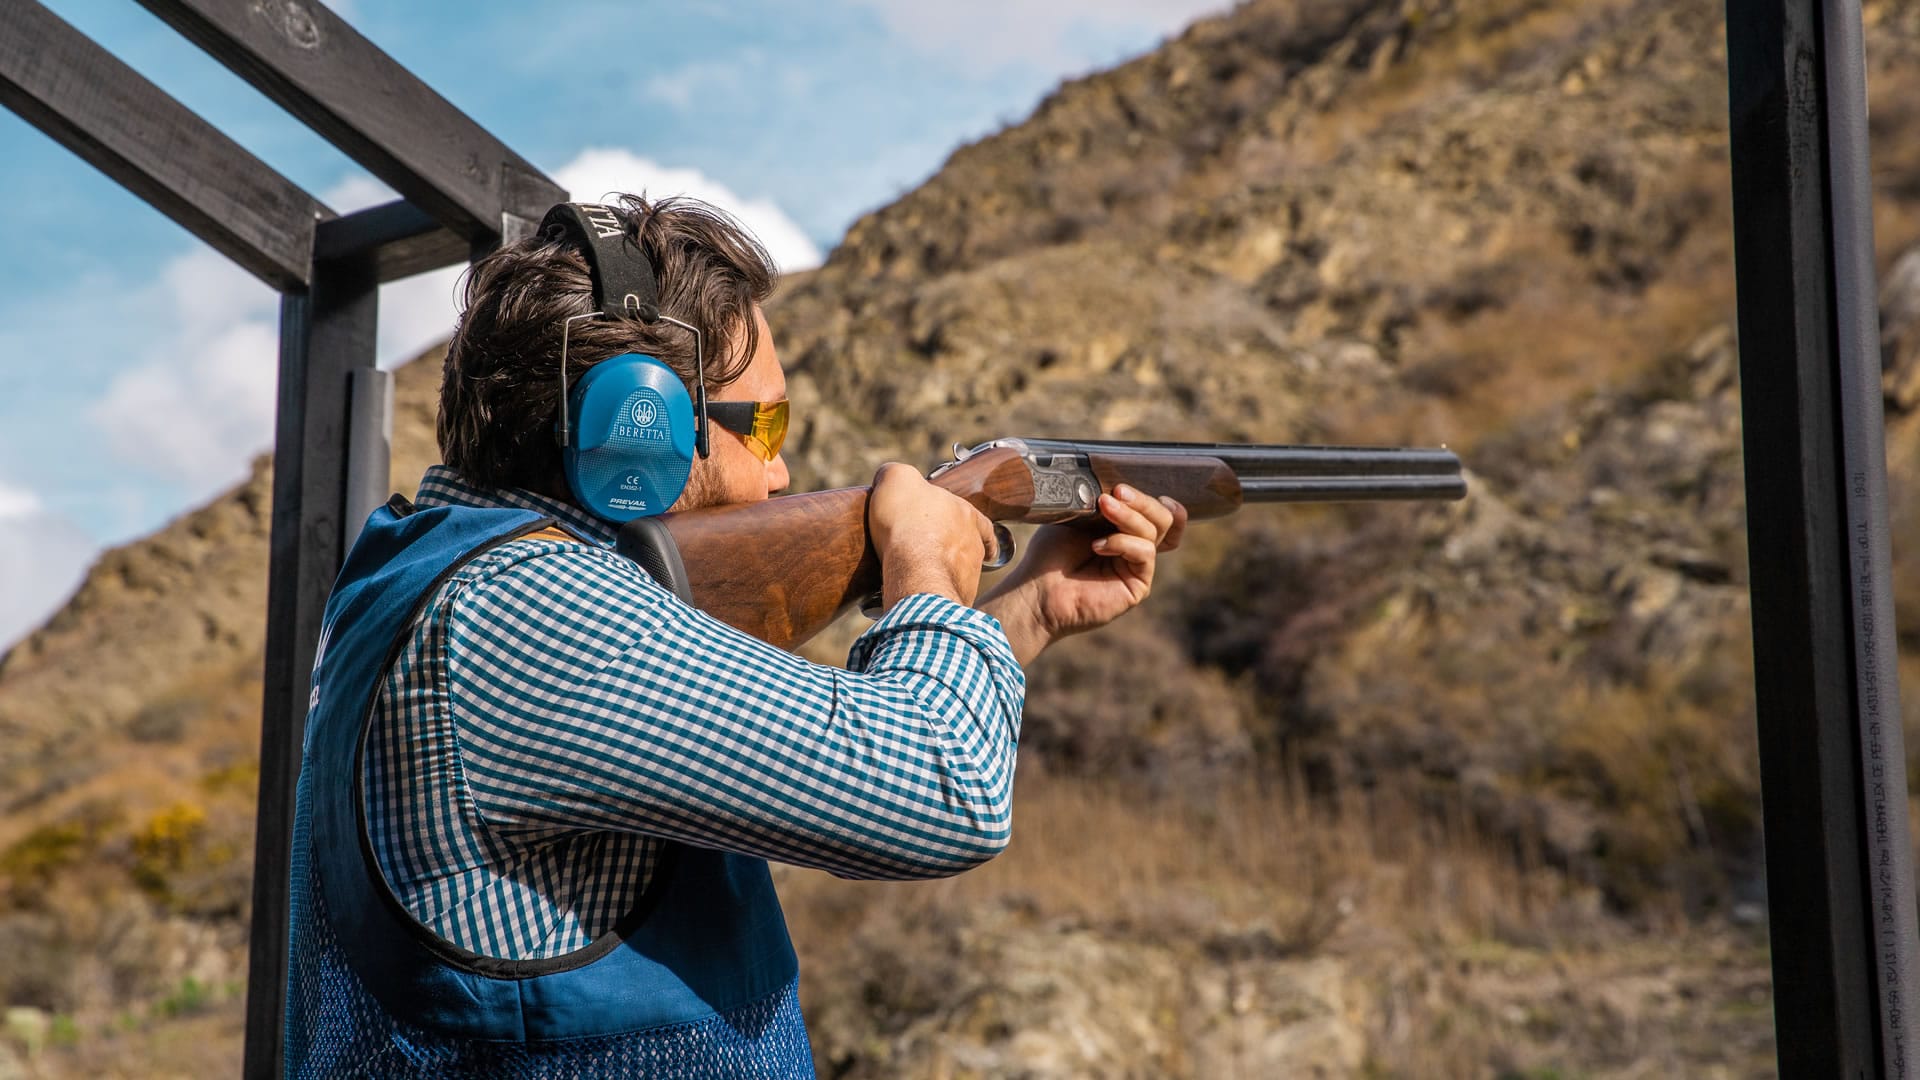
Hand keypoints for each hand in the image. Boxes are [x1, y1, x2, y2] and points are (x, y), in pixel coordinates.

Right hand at [867, 463, 997, 609]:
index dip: (969, 523)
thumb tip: (891, 476)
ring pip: (958, 573)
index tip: (971, 531)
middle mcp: (973, 545)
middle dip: (953, 550)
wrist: (915, 569)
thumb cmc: (907, 522)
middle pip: (967, 546)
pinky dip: (933, 595)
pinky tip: (917, 595)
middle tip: (931, 553)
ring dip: (943, 573)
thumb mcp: (897, 480)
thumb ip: (897, 474)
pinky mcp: (956, 599)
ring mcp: (968, 575)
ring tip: (920, 576)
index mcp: (966, 514)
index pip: (976, 517)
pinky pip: (946, 597)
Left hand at [978, 485, 1186, 664]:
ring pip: (1155, 531)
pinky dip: (1123, 542)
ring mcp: (1138, 566)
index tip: (1125, 486)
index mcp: (1123, 529)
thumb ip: (1104, 502)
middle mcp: (1135, 546)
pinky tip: (1098, 545)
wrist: (1036, 590)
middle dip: (1142, 501)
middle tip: (1116, 492)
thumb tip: (1121, 488)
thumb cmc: (1050, 554)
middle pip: (1162, 517)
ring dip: (1128, 516)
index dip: (1149, 498)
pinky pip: (1145, 553)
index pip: (1152, 509)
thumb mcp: (1077, 516)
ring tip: (1103, 507)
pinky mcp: (1138, 585)